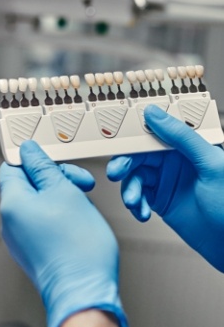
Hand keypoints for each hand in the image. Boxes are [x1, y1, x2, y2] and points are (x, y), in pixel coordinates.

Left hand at [0, 140, 127, 326]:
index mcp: (11, 204)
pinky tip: (79, 224)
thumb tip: (28, 151)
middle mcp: (10, 222)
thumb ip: (43, 167)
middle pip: (28, 184)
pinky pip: (43, 223)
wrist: (84, 293)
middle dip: (56, 179)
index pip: (11, 167)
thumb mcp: (64, 192)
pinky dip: (61, 217)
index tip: (53, 158)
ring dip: (63, 198)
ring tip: (84, 209)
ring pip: (40, 203)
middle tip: (82, 184)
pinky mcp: (33, 251)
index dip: (33, 159)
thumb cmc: (77, 248)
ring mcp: (20, 239)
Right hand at [107, 104, 223, 270]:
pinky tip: (141, 212)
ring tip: (134, 202)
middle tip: (116, 173)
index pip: (155, 132)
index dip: (133, 134)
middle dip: (124, 164)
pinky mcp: (160, 199)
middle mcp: (175, 160)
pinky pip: (138, 195)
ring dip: (129, 189)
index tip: (116, 140)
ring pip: (134, 176)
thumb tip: (155, 114)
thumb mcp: (211, 164)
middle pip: (138, 154)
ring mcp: (166, 180)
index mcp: (189, 145)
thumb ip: (182, 137)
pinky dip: (135, 204)